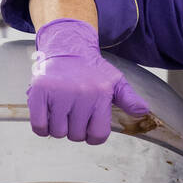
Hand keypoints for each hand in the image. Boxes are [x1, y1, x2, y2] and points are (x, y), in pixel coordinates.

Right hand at [28, 18, 148, 144]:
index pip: (97, 135)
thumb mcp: (115, 80)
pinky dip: (41, 126)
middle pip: (75, 136)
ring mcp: (59, 93)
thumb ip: (129, 98)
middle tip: (72, 112)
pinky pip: (39, 126)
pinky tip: (47, 114)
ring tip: (60, 110)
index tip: (87, 124)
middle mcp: (81, 94)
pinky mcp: (39, 92)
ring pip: (57, 132)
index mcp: (101, 95)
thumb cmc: (91, 68)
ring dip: (57, 126)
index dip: (91, 134)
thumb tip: (143, 111)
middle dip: (74, 128)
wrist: (67, 47)